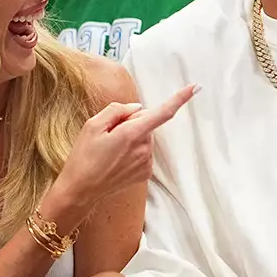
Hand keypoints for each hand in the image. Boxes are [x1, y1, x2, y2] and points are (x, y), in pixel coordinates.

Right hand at [50, 85, 197, 213]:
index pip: (162, 113)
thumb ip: (117, 110)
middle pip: (146, 123)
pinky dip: (132, 152)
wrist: (80, 190)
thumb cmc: (83, 156)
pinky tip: (116, 160)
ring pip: (144, 138)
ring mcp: (146, 162)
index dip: (180, 99)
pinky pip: (143, 153)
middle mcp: (144, 148)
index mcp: (132, 133)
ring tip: (110, 150)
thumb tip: (137, 108)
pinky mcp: (145, 173)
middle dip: (131, 123)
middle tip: (109, 135)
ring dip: (131, 138)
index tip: (195, 87)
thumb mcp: (92, 125)